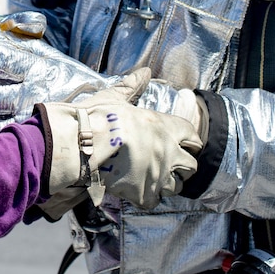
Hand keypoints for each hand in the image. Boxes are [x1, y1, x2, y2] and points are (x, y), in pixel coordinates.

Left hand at [0, 12, 117, 140]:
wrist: (97, 115)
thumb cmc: (60, 75)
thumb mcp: (47, 50)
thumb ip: (26, 31)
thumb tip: (24, 20)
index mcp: (38, 67)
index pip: (10, 61)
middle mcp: (35, 95)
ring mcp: (31, 122)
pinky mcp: (28, 143)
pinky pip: (1, 145)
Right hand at [36, 70, 202, 210]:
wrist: (82, 144)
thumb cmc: (97, 118)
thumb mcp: (115, 97)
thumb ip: (133, 86)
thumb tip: (145, 72)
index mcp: (164, 127)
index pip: (192, 135)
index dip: (188, 140)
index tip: (185, 143)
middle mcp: (168, 153)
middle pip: (191, 166)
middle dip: (182, 166)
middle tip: (169, 165)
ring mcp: (158, 176)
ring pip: (175, 187)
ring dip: (166, 183)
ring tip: (153, 179)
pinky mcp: (144, 195)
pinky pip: (153, 201)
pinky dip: (146, 197)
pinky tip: (136, 190)